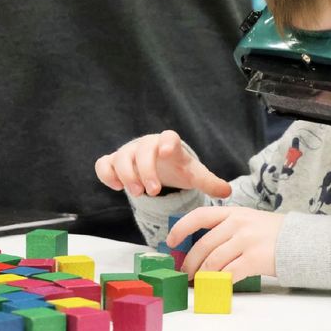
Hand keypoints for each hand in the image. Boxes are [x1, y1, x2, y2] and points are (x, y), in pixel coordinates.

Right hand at [94, 130, 230, 197]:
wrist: (159, 165)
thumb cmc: (177, 168)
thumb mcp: (193, 175)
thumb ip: (208, 182)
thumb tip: (227, 192)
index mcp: (169, 144)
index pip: (169, 137)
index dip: (167, 142)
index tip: (167, 152)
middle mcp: (147, 145)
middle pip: (142, 150)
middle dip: (145, 170)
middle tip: (151, 191)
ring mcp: (128, 152)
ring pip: (121, 157)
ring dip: (126, 175)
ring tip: (136, 193)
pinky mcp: (114, 162)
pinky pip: (104, 164)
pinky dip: (106, 174)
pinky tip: (115, 186)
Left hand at [167, 206, 283, 281]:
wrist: (302, 241)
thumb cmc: (273, 234)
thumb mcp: (249, 220)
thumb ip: (227, 228)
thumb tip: (201, 248)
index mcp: (233, 212)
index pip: (200, 215)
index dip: (181, 228)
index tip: (170, 241)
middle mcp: (238, 224)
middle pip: (204, 244)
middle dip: (190, 262)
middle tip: (185, 273)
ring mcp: (246, 240)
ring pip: (213, 261)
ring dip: (202, 275)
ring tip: (199, 282)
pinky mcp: (254, 259)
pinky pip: (229, 273)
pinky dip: (220, 282)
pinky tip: (218, 286)